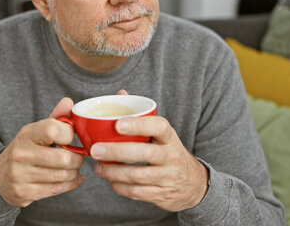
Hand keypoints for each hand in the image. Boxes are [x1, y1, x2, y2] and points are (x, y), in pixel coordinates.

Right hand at [0, 97, 84, 207]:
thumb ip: (55, 118)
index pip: (53, 129)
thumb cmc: (26, 149)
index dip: (70, 134)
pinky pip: (57, 189)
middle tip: (79, 158)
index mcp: (26, 134)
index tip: (72, 139)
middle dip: (78, 159)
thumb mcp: (37, 131)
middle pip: (63, 158)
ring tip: (74, 169)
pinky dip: (71, 184)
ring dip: (75, 173)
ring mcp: (21, 175)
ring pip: (62, 175)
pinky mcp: (24, 192)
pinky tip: (73, 179)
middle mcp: (21, 154)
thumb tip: (68, 102)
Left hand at [90, 116, 208, 211]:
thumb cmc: (168, 152)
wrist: (193, 184)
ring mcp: (168, 177)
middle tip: (95, 150)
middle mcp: (171, 156)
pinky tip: (111, 181)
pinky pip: (137, 192)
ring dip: (113, 172)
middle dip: (116, 152)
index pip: (159, 127)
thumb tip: (120, 94)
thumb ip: (141, 115)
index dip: (138, 125)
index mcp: (169, 137)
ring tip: (98, 167)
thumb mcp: (161, 134)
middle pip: (144, 153)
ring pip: (137, 175)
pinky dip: (120, 187)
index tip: (117, 124)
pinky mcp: (162, 194)